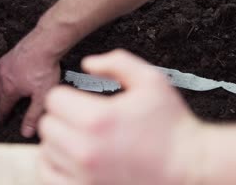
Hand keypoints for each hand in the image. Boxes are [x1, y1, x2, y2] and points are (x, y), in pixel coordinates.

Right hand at [0, 35, 60, 137]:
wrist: (44, 44)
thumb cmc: (44, 69)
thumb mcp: (42, 96)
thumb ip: (33, 115)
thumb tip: (26, 132)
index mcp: (9, 90)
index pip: (3, 107)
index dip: (3, 116)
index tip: (2, 121)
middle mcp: (2, 77)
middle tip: (1, 110)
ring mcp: (4, 65)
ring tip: (1, 94)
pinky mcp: (8, 55)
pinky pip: (1, 69)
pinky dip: (2, 75)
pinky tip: (7, 74)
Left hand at [38, 49, 202, 184]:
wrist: (188, 167)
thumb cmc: (172, 125)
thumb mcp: (152, 80)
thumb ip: (117, 63)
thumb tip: (87, 64)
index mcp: (98, 118)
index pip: (54, 99)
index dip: (68, 95)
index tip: (82, 101)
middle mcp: (85, 150)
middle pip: (47, 125)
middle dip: (63, 117)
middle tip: (83, 119)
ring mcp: (83, 176)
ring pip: (46, 151)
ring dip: (59, 142)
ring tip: (82, 139)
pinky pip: (48, 177)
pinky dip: (55, 166)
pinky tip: (73, 159)